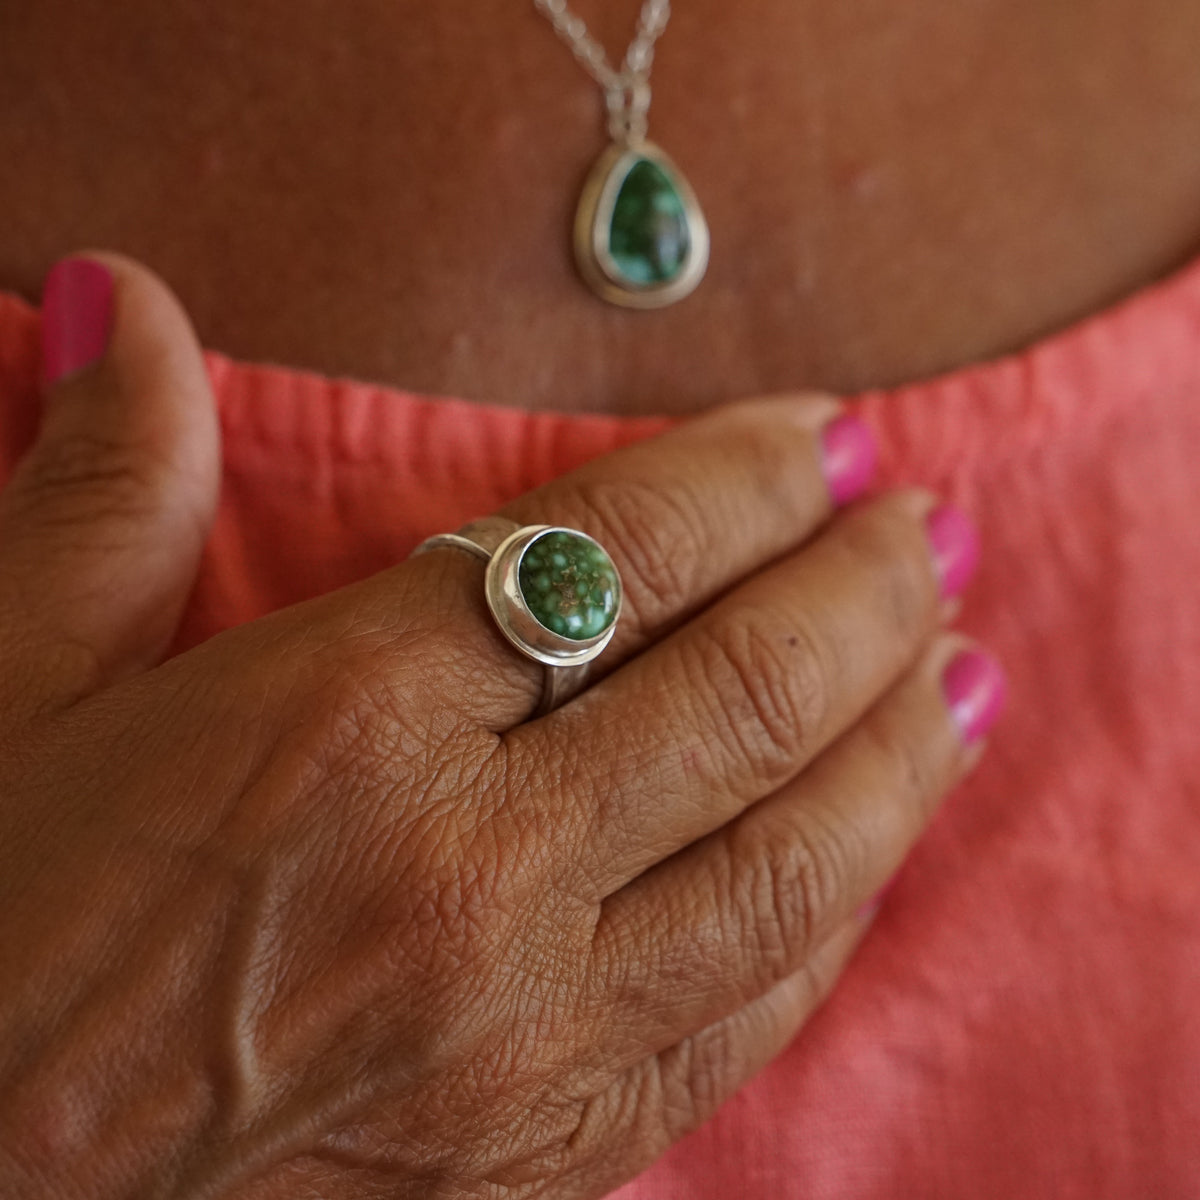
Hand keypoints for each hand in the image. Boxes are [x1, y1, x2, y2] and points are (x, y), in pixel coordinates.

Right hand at [0, 253, 1003, 1199]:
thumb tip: (124, 301)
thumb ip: (105, 492)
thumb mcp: (13, 685)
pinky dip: (840, 914)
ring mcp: (527, 1031)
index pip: (610, 557)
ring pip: (795, 864)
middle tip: (931, 522)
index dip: (745, 478)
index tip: (826, 435)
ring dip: (904, 748)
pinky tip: (880, 843)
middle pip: (743, 695)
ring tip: (968, 661)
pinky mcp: (547, 1148)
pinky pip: (752, 1013)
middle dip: (865, 590)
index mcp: (335, 729)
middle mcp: (463, 875)